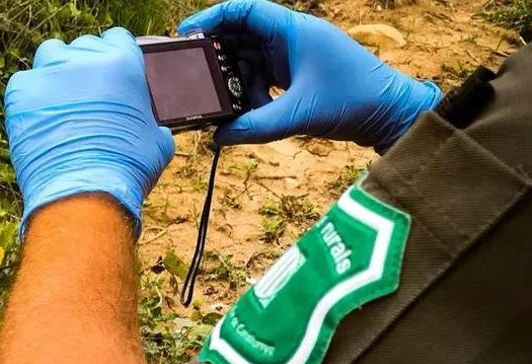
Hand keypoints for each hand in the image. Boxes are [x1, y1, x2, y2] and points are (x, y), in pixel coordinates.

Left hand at [5, 28, 174, 236]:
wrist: (84, 193)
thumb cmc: (125, 170)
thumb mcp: (156, 141)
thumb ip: (151, 120)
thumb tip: (151, 127)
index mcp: (124, 63)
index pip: (116, 40)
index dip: (112, 58)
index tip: (106, 77)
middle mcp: (86, 60)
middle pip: (81, 47)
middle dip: (82, 69)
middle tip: (83, 98)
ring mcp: (50, 72)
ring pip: (50, 56)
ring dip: (54, 74)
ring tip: (57, 105)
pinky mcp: (21, 90)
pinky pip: (23, 83)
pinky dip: (29, 98)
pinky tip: (38, 121)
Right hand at [179, 0, 441, 149]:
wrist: (391, 113)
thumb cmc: (354, 101)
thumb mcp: (298, 115)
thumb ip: (255, 126)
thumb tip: (218, 137)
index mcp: (293, 29)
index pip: (243, 10)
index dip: (212, 17)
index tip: (186, 34)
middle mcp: (291, 37)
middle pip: (240, 35)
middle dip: (218, 56)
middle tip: (197, 77)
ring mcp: (294, 56)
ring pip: (249, 60)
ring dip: (237, 82)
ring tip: (232, 105)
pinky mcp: (296, 74)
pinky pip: (262, 77)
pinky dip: (252, 93)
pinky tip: (253, 113)